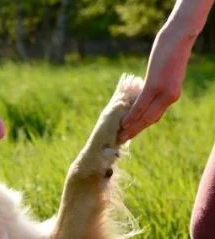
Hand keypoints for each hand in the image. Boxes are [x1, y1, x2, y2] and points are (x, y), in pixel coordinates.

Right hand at [117, 27, 191, 142]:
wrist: (179, 38)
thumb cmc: (171, 50)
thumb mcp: (166, 71)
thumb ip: (157, 83)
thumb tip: (146, 89)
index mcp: (173, 95)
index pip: (155, 116)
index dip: (141, 127)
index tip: (130, 133)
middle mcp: (170, 97)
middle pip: (150, 120)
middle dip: (135, 131)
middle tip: (122, 139)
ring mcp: (163, 92)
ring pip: (146, 116)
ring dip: (132, 128)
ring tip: (120, 135)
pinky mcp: (155, 86)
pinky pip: (141, 105)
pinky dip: (132, 115)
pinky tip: (123, 122)